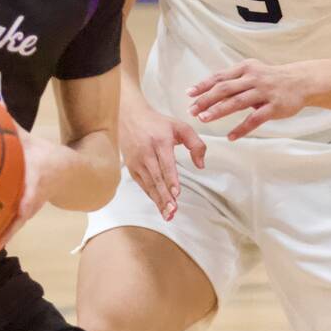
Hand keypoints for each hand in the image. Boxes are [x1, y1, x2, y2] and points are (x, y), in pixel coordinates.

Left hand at [0, 129, 62, 254]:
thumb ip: (11, 125)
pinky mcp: (26, 212)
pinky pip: (12, 227)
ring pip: (15, 226)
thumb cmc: (47, 154)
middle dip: (5, 228)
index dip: (29, 198)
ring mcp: (31, 206)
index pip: (34, 188)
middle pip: (20, 215)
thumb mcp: (31, 138)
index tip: (23, 209)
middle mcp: (34, 195)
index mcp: (38, 174)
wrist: (72, 172)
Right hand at [120, 95, 205, 219]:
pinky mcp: (131, 166)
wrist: (129, 116)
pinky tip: (159, 206)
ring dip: (158, 200)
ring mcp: (137, 160)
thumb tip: (201, 165)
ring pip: (148, 184)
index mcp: (160, 141)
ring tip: (168, 214)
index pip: (166, 163)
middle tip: (173, 210)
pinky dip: (151, 196)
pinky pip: (142, 184)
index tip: (176, 193)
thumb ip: (196, 144)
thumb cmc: (157, 123)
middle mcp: (146, 152)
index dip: (171, 179)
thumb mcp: (181, 126)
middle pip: (156, 178)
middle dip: (165, 196)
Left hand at [187, 59, 308, 140]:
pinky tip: (230, 137)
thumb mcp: (252, 73)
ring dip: (218, 111)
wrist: (301, 81)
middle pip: (225, 89)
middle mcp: (253, 78)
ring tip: (204, 120)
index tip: (189, 94)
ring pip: (237, 102)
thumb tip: (209, 93)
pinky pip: (255, 119)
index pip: (220, 77)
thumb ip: (234, 82)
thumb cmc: (272, 79)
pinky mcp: (274, 107)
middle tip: (191, 110)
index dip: (203, 85)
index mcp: (246, 68)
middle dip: (206, 100)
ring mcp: (264, 92)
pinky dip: (241, 129)